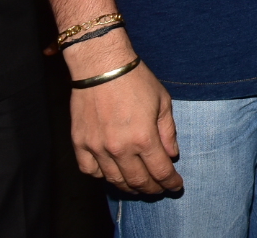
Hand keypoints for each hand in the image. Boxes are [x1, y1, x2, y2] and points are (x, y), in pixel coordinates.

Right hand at [65, 34, 181, 193]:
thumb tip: (172, 155)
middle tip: (159, 189)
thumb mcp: (162, 102)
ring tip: (138, 186)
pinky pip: (89, 170)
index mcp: (144, 138)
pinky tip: (111, 172)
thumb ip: (168, 132)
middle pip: (137, 181)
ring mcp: (97, 148)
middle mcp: (120, 148)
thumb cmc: (136, 80)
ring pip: (114, 180)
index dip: (171, 183)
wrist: (101, 66)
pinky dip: (101, 175)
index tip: (176, 186)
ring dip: (129, 187)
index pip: (160, 171)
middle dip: (152, 189)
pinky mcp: (80, 143)